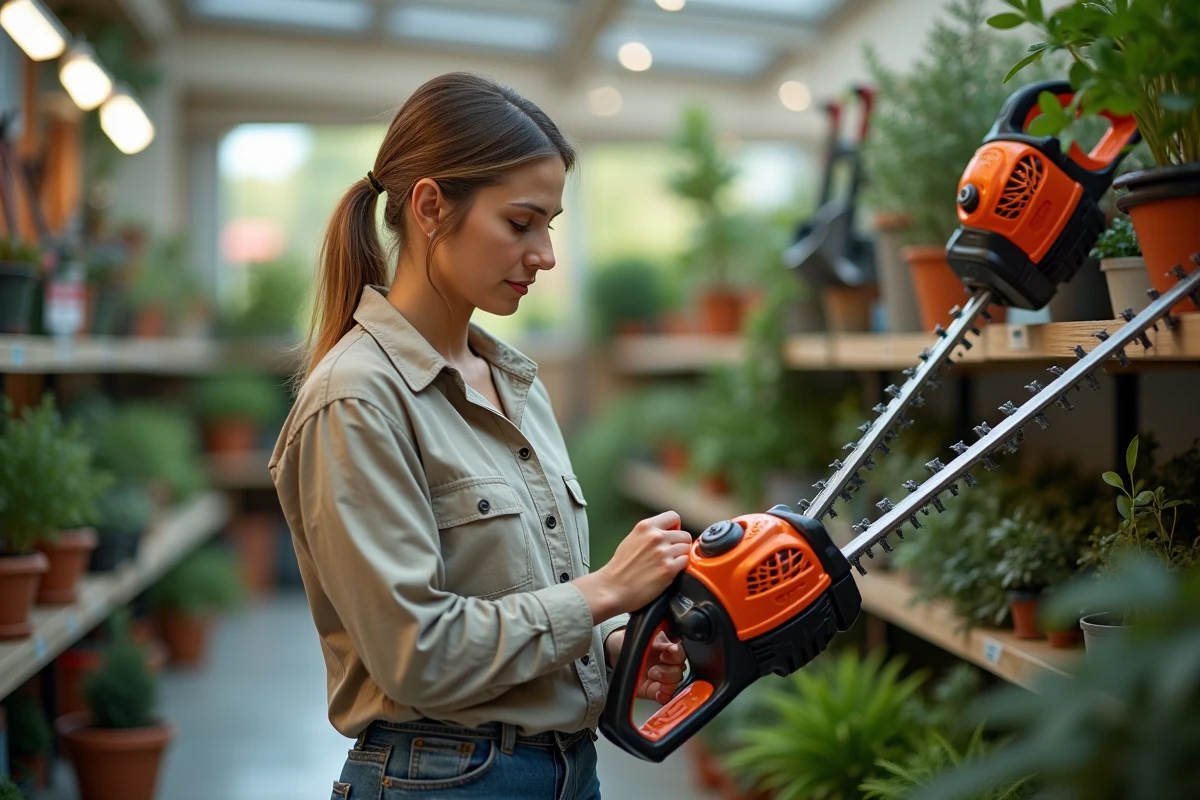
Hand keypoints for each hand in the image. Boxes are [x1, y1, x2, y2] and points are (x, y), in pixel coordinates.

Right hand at [575, 511, 691, 620]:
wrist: (613, 588)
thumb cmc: (620, 567)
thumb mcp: (632, 539)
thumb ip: (650, 533)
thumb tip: (668, 534)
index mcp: (646, 526)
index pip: (673, 517)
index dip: (675, 527)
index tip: (672, 536)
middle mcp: (656, 536)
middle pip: (684, 535)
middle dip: (680, 545)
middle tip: (671, 554)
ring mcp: (664, 552)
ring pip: (687, 549)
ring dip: (681, 557)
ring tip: (668, 564)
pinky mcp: (669, 568)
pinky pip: (686, 562)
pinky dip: (680, 568)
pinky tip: (668, 572)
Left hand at [605, 628, 686, 704]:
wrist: (611, 654)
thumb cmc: (626, 642)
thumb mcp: (642, 636)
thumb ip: (659, 641)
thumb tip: (673, 646)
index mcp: (667, 648)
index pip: (681, 654)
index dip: (676, 655)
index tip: (667, 653)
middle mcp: (666, 663)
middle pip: (680, 670)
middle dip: (669, 669)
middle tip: (656, 665)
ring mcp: (661, 678)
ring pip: (676, 683)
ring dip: (665, 680)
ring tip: (651, 674)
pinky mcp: (654, 690)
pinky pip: (666, 696)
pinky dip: (664, 695)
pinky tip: (656, 690)